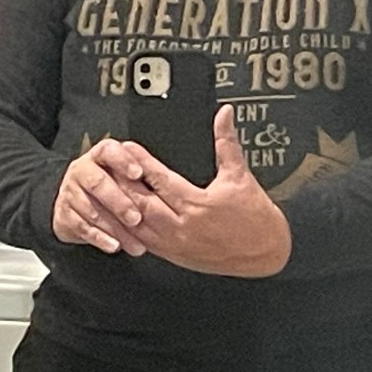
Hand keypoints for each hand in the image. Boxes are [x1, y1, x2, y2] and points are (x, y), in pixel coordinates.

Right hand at [53, 139, 148, 256]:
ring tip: (134, 242)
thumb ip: (137, 176)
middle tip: (137, 218)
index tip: (139, 174)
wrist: (75, 205)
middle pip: (97, 182)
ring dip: (114, 227)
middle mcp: (81, 169)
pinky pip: (81, 226)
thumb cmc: (109, 187)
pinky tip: (115, 246)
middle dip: (119, 202)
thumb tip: (162, 182)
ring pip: (91, 209)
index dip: (123, 161)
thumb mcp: (122, 176)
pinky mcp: (63, 213)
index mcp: (98, 156)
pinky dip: (100, 238)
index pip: (109, 151)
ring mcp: (70, 191)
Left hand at [109, 105, 291, 276]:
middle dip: (121, 184)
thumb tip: (224, 115)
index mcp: (197, 204)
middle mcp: (182, 226)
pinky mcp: (176, 256)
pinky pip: (144, 243)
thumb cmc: (255, 218)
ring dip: (120, 209)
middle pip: (141, 202)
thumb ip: (227, 143)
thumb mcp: (240, 175)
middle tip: (106, 166)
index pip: (159, 179)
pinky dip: (128, 231)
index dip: (140, 162)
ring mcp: (177, 244)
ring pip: (137, 225)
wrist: (266, 253)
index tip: (127, 148)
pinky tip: (117, 219)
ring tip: (105, 192)